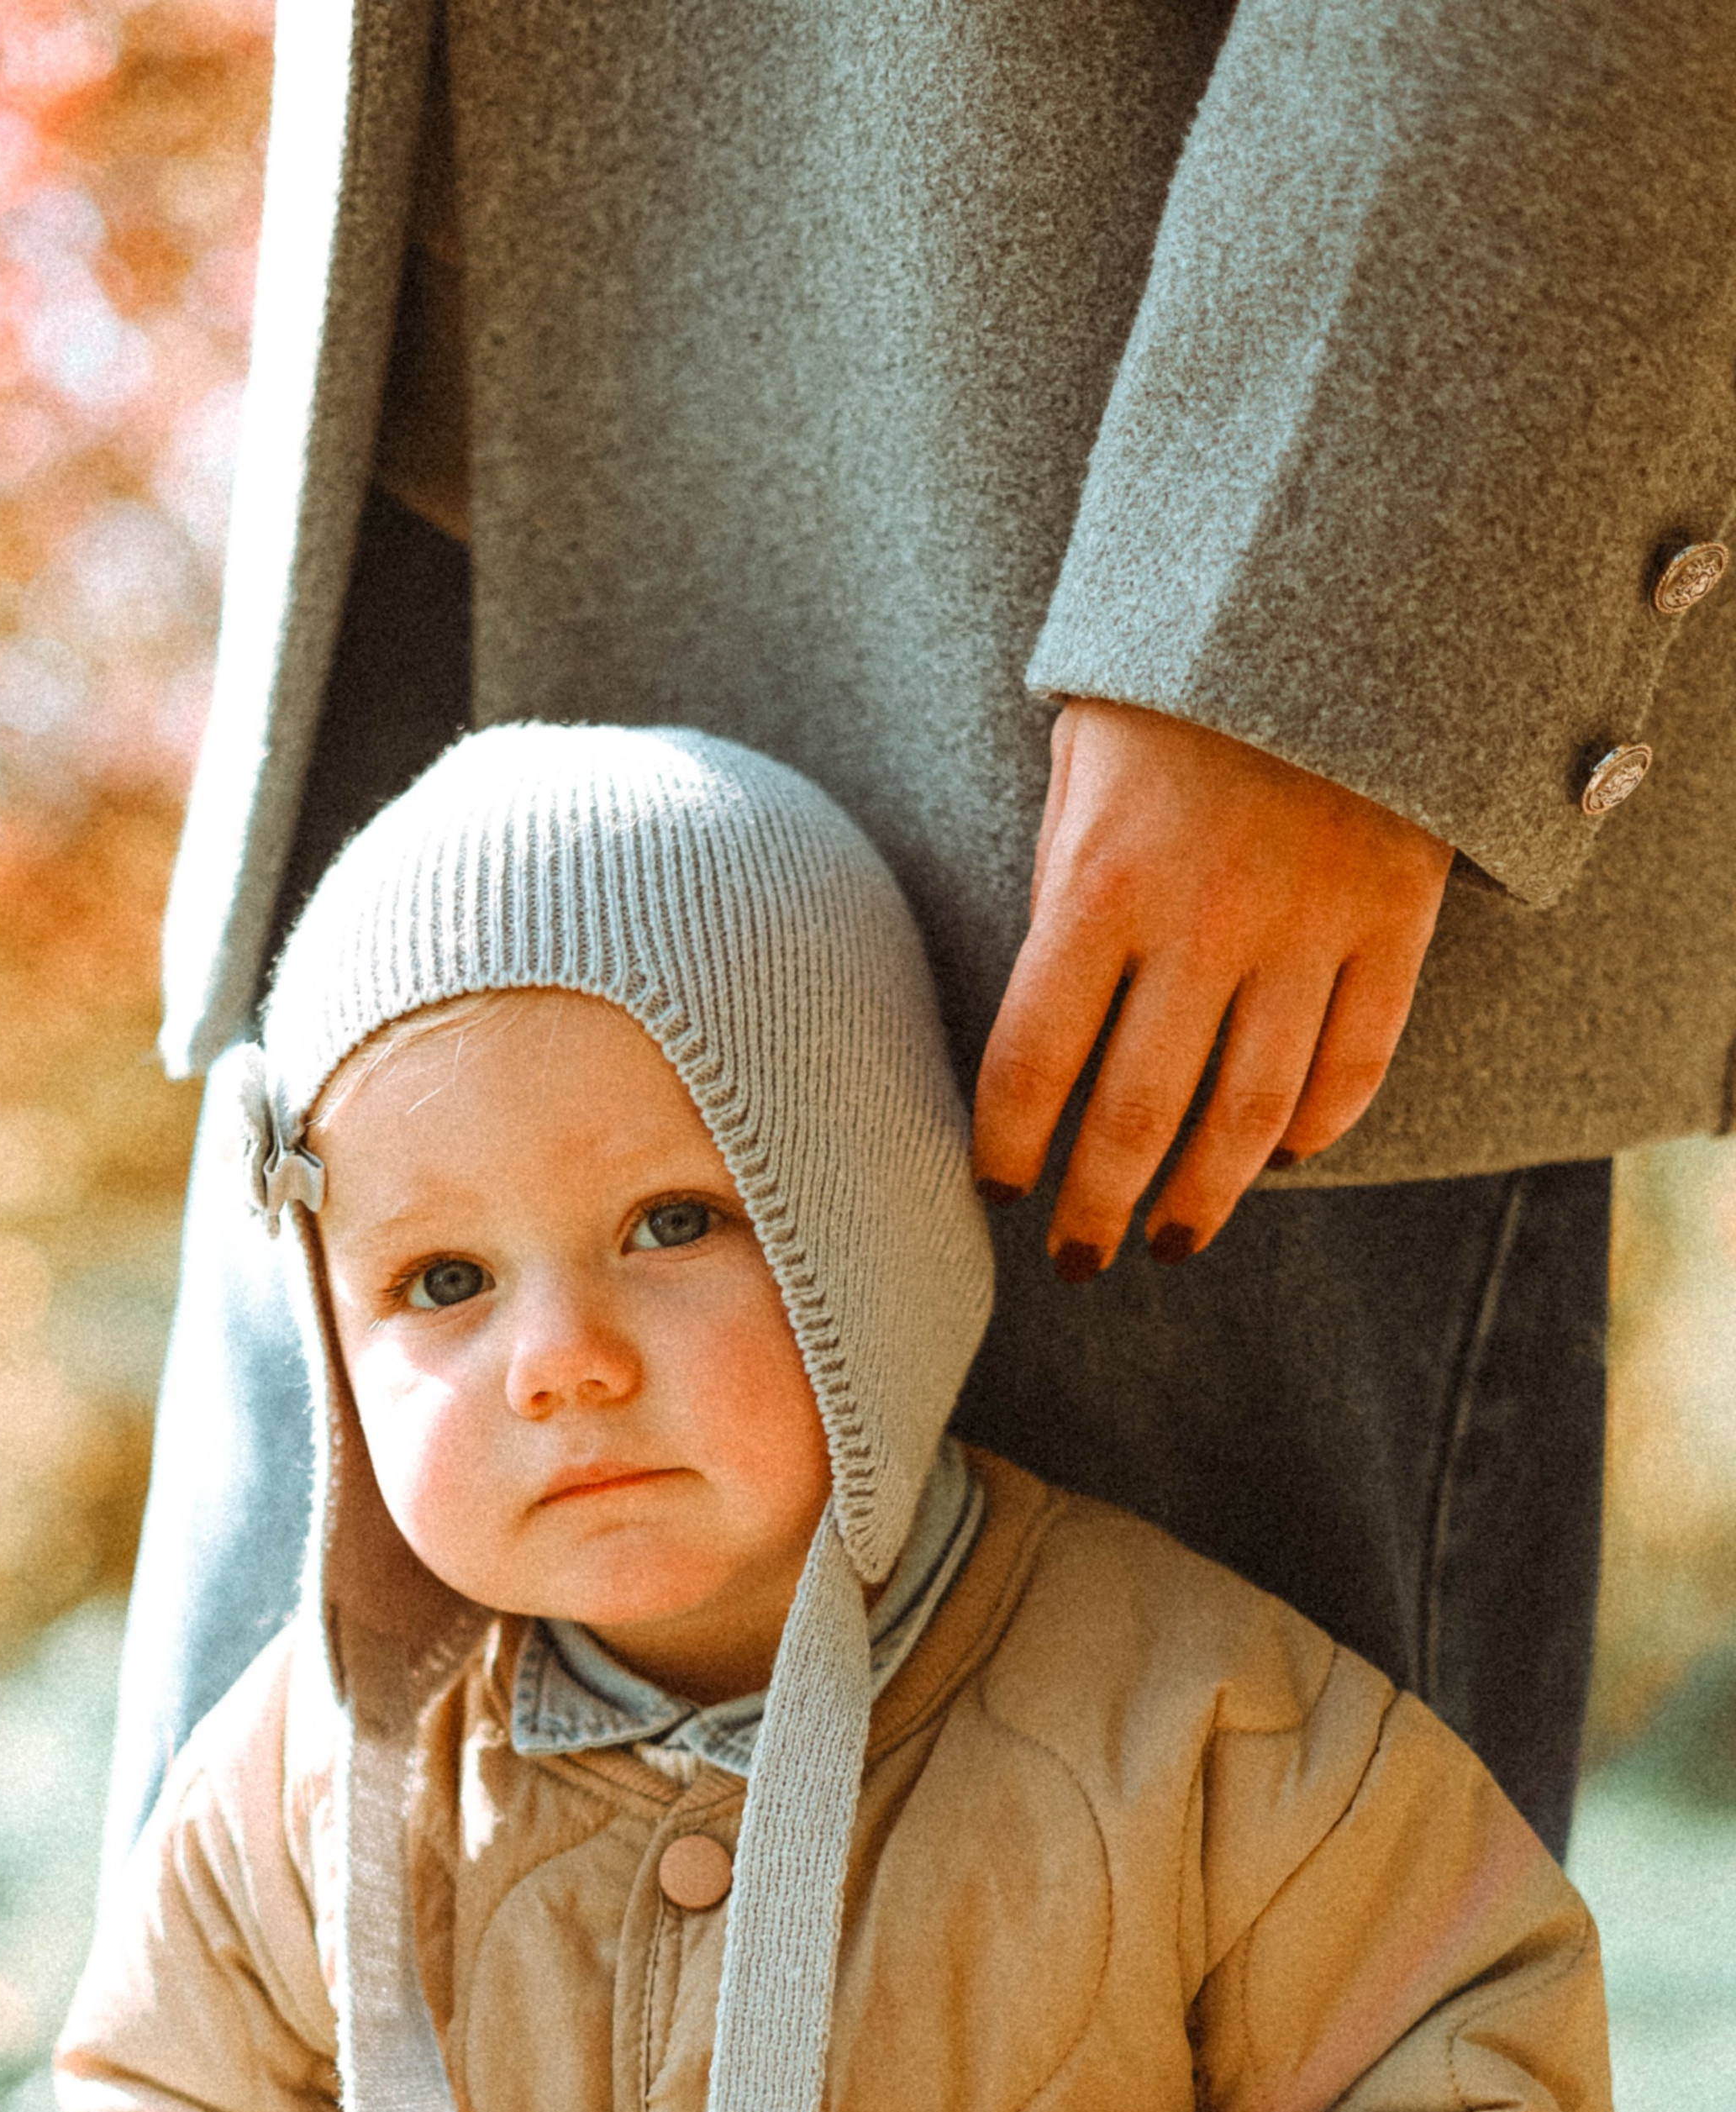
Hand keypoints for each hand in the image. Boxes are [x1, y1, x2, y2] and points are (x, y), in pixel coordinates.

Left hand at [974, 700, 1452, 1271]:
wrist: (1331, 574)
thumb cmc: (1173, 677)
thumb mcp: (1079, 769)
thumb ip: (1067, 895)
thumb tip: (1061, 1025)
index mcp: (1099, 884)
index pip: (1033, 1064)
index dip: (1008, 1148)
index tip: (997, 1190)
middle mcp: (1204, 923)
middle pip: (1140, 1116)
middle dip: (1100, 1206)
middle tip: (1079, 1258)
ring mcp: (1309, 927)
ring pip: (1253, 1112)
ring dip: (1208, 1194)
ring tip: (1175, 1239)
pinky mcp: (1394, 917)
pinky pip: (1358, 1057)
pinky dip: (1319, 1124)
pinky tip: (1280, 1155)